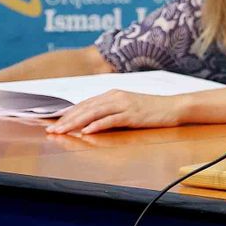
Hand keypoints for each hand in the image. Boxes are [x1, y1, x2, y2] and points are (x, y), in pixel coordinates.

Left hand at [45, 90, 184, 134]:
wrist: (174, 107)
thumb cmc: (151, 109)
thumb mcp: (127, 107)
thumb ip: (109, 111)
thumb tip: (89, 122)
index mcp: (113, 94)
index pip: (84, 104)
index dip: (68, 114)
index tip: (54, 124)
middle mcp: (116, 96)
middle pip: (85, 108)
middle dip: (66, 120)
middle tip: (51, 131)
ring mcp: (124, 105)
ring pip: (94, 113)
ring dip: (76, 123)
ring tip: (62, 131)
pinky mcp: (133, 114)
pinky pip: (111, 119)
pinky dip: (97, 125)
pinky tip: (87, 131)